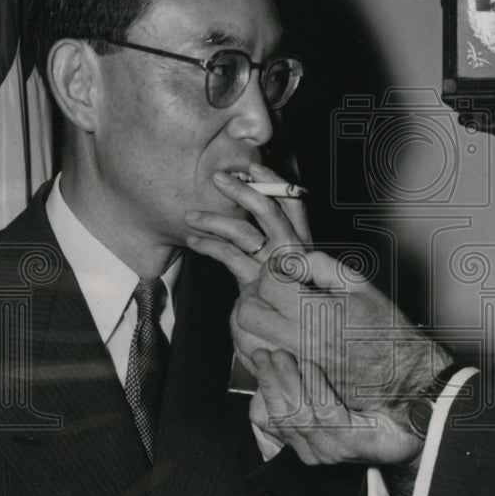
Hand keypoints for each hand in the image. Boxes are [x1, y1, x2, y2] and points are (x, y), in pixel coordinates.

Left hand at [184, 162, 310, 286]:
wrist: (285, 328)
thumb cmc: (281, 290)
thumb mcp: (286, 259)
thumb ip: (275, 236)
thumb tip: (253, 207)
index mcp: (303, 239)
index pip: (294, 201)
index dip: (274, 181)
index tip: (253, 167)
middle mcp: (292, 250)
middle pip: (269, 210)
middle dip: (241, 189)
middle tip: (218, 178)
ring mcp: (274, 266)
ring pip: (243, 232)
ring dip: (213, 219)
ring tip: (191, 216)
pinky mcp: (256, 282)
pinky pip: (229, 256)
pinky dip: (207, 245)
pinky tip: (194, 241)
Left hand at [233, 249, 451, 416]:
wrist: (403, 376)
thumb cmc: (385, 330)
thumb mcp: (359, 285)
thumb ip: (320, 264)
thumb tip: (289, 261)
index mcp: (320, 312)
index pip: (268, 284)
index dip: (271, 270)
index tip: (282, 270)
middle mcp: (303, 341)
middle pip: (246, 315)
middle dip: (251, 296)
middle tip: (266, 289)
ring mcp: (296, 366)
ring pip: (246, 342)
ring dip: (250, 322)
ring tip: (266, 310)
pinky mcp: (295, 383)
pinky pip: (259, 364)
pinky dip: (257, 345)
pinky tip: (273, 335)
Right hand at [246, 348, 423, 466]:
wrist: (418, 418)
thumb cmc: (376, 401)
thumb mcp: (330, 387)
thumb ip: (299, 377)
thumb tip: (272, 352)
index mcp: (301, 436)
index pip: (264, 416)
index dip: (260, 385)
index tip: (257, 354)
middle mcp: (311, 447)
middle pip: (278, 414)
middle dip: (269, 380)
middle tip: (268, 351)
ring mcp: (330, 448)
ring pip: (297, 415)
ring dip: (288, 382)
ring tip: (285, 355)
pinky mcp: (351, 444)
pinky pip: (326, 414)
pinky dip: (316, 388)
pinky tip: (313, 366)